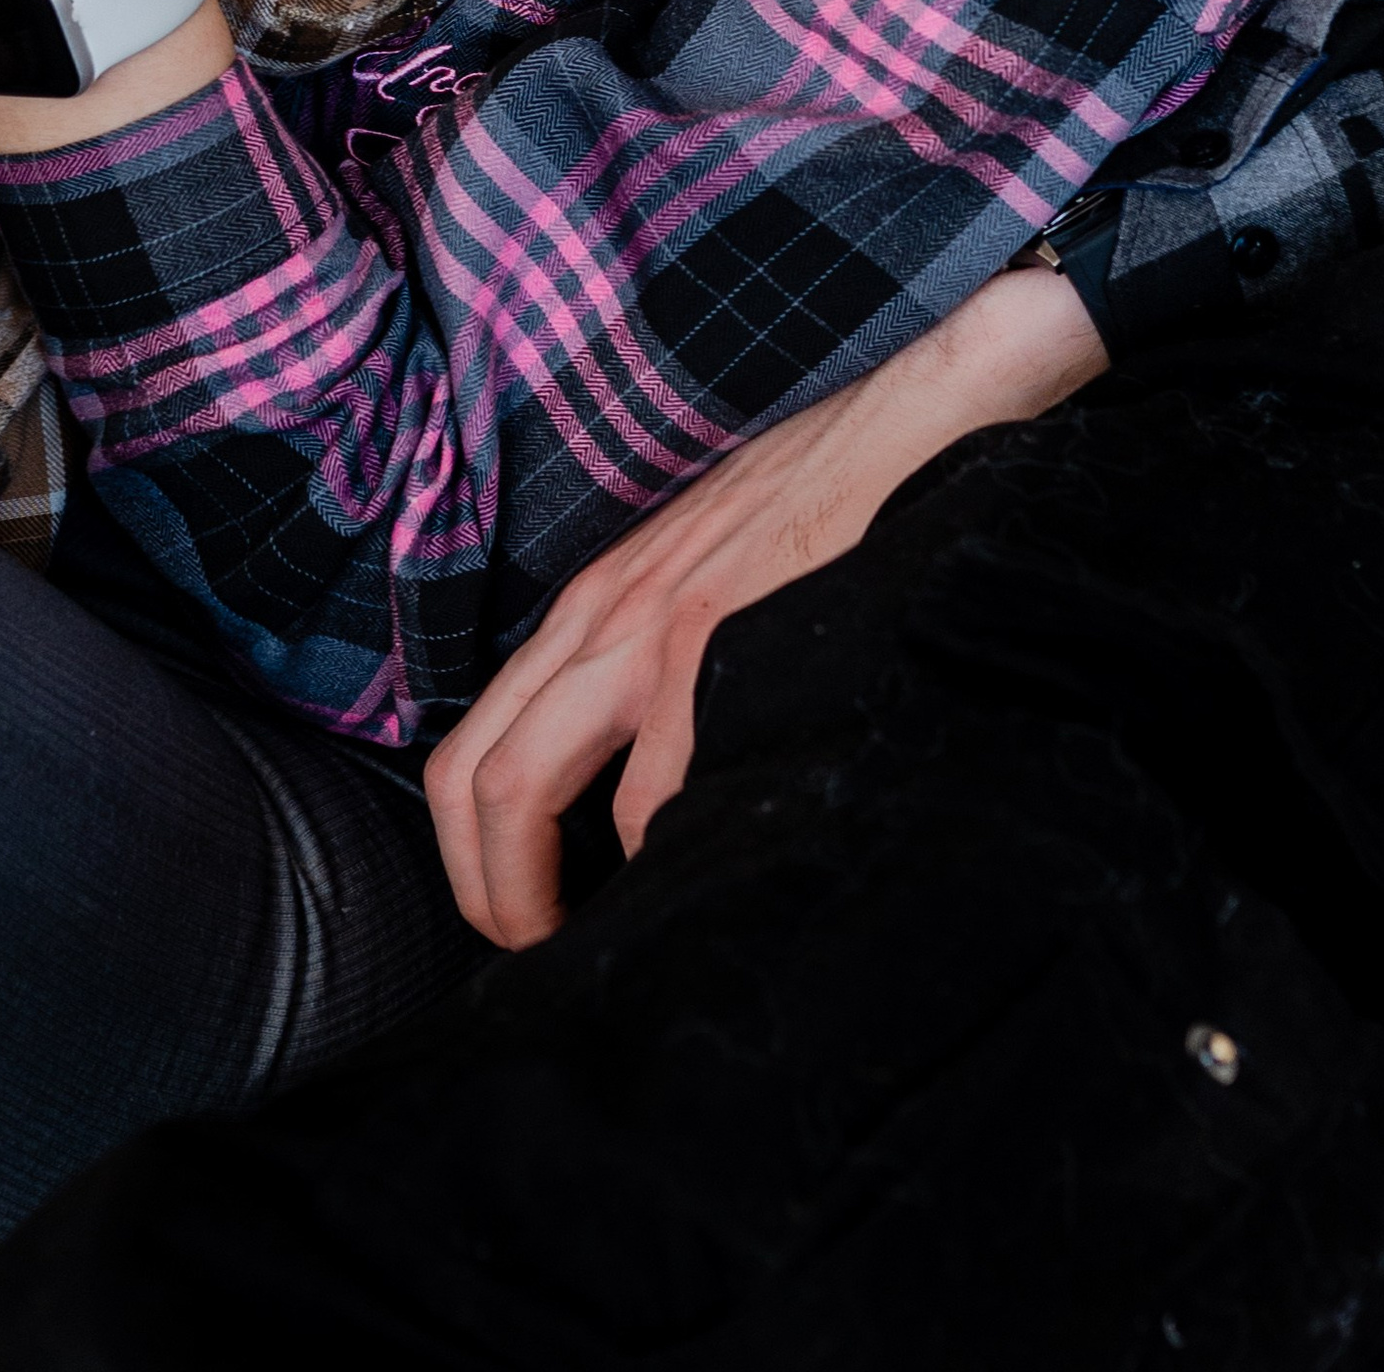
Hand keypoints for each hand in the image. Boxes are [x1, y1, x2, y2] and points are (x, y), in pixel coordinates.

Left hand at [426, 266, 1106, 946]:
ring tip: (611, 954)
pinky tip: (696, 892)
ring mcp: (652, 633)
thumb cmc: (825, 504)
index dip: (476, 857)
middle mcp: (599, 617)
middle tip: (540, 963)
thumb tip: (644, 786)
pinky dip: (655, 868)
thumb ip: (666, 655)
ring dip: (550, 900)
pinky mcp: (718, 650)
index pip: (474, 744)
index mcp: (593, 604)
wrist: (913, 421)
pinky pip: (650, 801)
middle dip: (487, 897)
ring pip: (524, 794)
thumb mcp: (709, 571)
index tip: (527, 920)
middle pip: (469, 782)